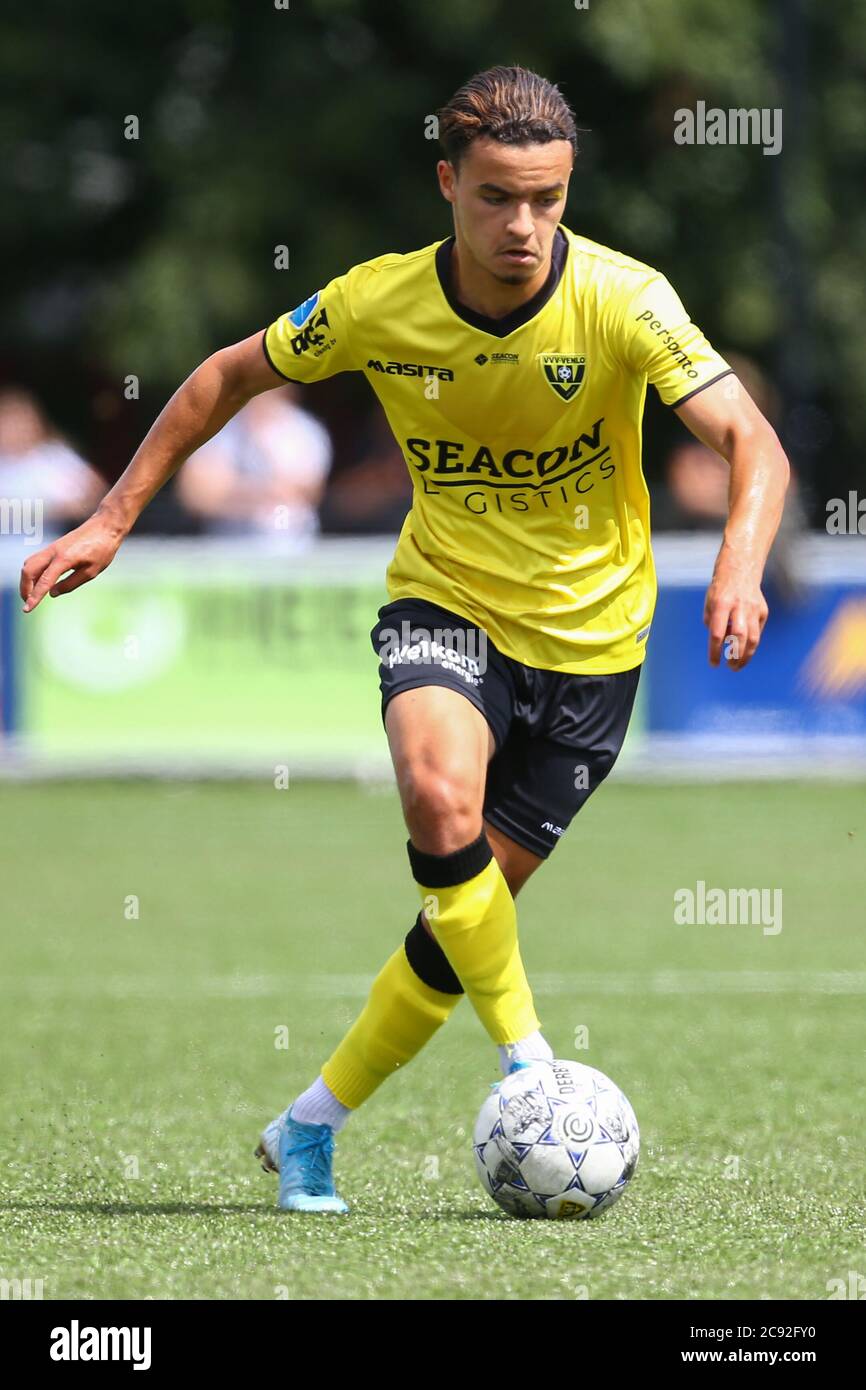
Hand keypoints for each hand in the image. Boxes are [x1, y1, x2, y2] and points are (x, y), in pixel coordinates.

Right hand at [20, 511, 125, 612]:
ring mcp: (52, 548)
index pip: (44, 581)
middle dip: (25, 588)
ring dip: (27, 580)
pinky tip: (40, 581)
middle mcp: (53, 552)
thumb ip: (70, 583)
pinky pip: (36, 560)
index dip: (34, 597)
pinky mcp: (54, 547)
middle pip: (28, 570)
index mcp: (64, 559)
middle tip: (29, 602)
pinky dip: (34, 572)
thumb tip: (52, 593)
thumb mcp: (91, 572)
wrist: (105, 526)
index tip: (27, 610)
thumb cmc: (102, 549)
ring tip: (33, 594)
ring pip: (29, 564)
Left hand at [703, 553, 768, 670]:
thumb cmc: (720, 589)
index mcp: (721, 604)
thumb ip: (712, 623)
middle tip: (731, 667)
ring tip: (739, 665)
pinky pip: (758, 631)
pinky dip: (752, 643)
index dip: (715, 651)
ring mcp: (753, 608)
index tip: (714, 664)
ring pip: (753, 637)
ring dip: (747, 655)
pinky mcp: (762, 610)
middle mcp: (739, 606)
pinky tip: (745, 651)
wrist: (740, 569)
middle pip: (739, 636)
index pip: (716, 633)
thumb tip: (720, 643)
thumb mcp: (709, 603)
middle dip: (735, 655)